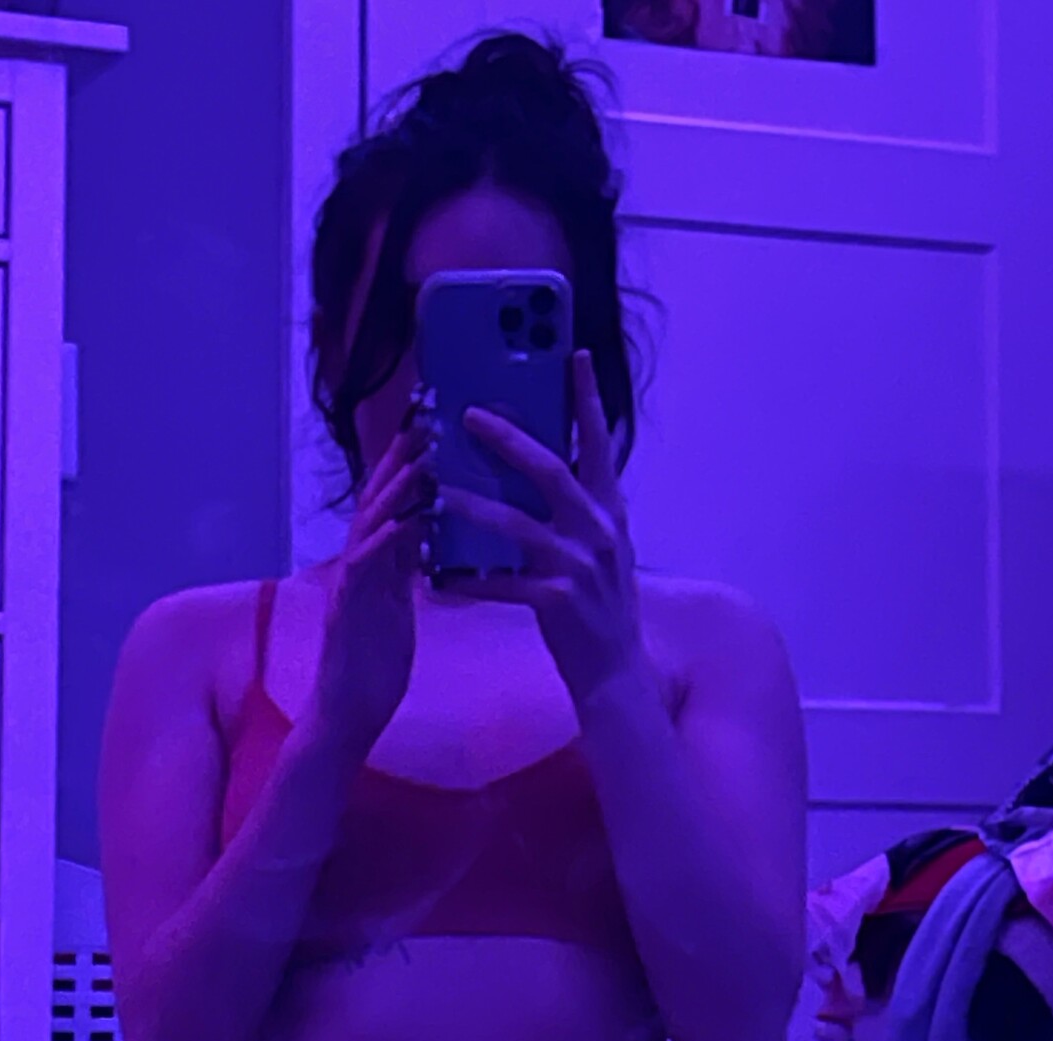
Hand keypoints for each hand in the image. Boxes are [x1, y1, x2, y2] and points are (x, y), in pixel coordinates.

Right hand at [312, 403, 433, 755]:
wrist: (347, 717)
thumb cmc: (373, 670)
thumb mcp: (397, 609)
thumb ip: (403, 571)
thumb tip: (420, 536)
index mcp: (376, 567)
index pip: (393, 505)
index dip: (409, 466)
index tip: (433, 430)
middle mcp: (360, 568)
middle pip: (378, 502)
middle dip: (401, 459)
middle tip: (426, 419)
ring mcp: (352, 587)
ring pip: (370, 527)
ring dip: (395, 491)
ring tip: (422, 458)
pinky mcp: (349, 613)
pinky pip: (365, 572)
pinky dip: (385, 544)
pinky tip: (406, 523)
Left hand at [437, 349, 641, 708]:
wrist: (615, 672)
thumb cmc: (600, 607)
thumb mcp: (602, 549)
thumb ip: (581, 509)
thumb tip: (548, 466)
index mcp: (609, 512)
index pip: (599, 445)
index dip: (587, 400)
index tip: (574, 356)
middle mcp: (598, 531)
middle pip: (551, 471)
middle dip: (509, 440)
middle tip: (470, 414)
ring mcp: (578, 565)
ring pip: (516, 524)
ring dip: (472, 506)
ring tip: (438, 491)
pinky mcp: (556, 600)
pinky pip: (501, 582)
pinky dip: (467, 578)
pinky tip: (437, 575)